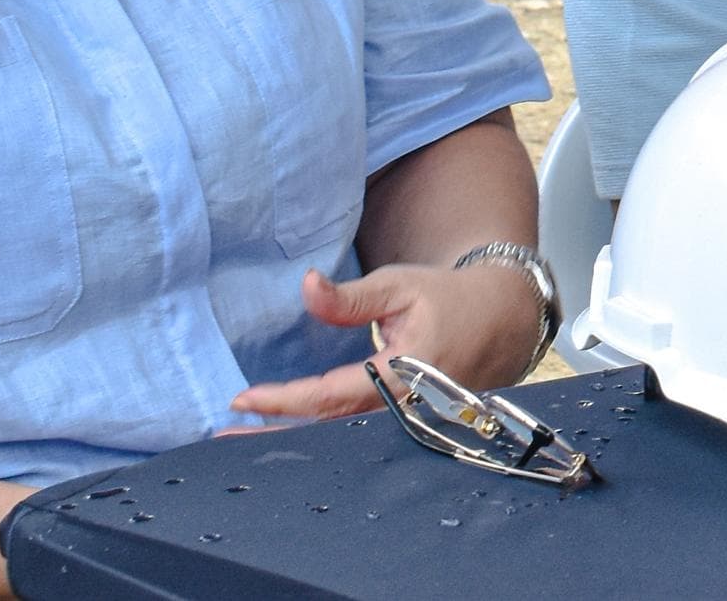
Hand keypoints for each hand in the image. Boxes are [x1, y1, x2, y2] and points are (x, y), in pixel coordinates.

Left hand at [228, 262, 549, 422]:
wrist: (500, 321)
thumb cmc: (447, 299)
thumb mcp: (399, 286)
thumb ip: (350, 297)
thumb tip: (306, 286)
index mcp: (402, 374)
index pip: (330, 395)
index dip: (284, 401)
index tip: (243, 399)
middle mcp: (403, 407)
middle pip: (329, 429)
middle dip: (277, 434)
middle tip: (226, 437)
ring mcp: (406, 422)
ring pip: (341, 436)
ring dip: (294, 438)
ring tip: (245, 439)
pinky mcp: (406, 424)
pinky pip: (355, 433)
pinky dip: (319, 434)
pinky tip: (290, 433)